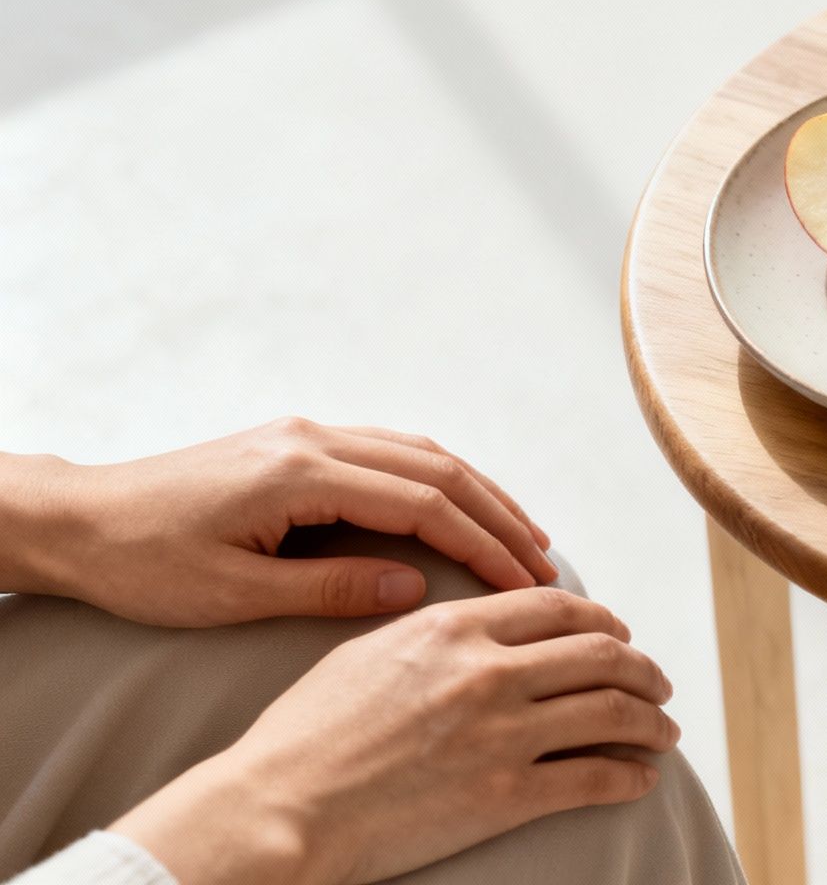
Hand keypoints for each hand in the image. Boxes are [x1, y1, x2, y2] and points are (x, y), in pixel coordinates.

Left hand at [6, 417, 555, 624]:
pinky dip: (440, 479)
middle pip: (437, 466)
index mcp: (300, 472)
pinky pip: (392, 451)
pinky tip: (462, 508)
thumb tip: (416, 588)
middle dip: (499, 515)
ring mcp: (306, 433)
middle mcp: (312, 438)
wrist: (78, 520)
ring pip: (421, 451)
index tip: (524, 582)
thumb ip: (330, 588)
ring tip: (524, 536)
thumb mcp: (233, 594)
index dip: (482, 543)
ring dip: (478, 492)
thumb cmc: (142, 564)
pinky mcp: (297, 442)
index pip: (422, 503)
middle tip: (545, 563)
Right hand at [111, 587, 677, 884]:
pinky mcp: (506, 794)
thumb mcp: (367, 654)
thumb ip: (433, 633)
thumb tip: (477, 625)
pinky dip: (629, 775)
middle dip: (641, 667)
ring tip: (663, 730)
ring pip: (612, 710)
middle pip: (600, 652)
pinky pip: (595, 776)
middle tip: (655, 682)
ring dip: (650, 720)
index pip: (558, 608)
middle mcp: (487, 670)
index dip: (602, 619)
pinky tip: (640, 779)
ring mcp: (502, 732)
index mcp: (452, 627)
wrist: (277, 808)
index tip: (619, 634)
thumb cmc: (305, 736)